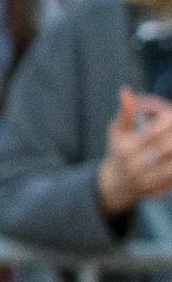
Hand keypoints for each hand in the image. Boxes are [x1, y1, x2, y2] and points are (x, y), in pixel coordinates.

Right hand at [96, 87, 171, 216]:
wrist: (115, 185)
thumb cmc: (119, 151)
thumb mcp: (116, 132)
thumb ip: (125, 113)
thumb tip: (126, 91)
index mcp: (125, 149)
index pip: (153, 131)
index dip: (167, 120)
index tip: (170, 113)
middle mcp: (135, 166)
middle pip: (166, 147)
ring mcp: (146, 180)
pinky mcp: (157, 190)